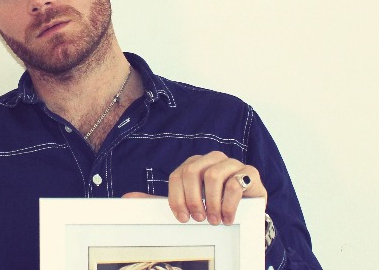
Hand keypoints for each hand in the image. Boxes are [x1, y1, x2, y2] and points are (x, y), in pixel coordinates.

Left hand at [123, 151, 266, 225]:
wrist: (247, 214)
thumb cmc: (214, 206)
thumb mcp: (187, 205)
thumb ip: (161, 201)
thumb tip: (127, 197)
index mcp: (195, 164)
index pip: (178, 174)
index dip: (177, 198)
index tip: (183, 218)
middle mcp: (213, 159)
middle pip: (193, 171)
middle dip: (193, 199)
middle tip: (199, 219)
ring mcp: (232, 163)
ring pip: (214, 175)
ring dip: (212, 203)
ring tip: (214, 220)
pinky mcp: (250, 173)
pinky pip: (235, 183)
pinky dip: (228, 205)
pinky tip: (228, 218)